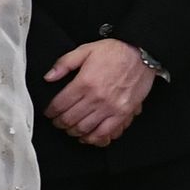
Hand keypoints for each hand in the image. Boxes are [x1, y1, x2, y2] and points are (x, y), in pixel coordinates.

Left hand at [41, 39, 156, 146]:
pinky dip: (93, 139)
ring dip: (73, 131)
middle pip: (70, 119)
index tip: (49, 113)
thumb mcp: (86, 50)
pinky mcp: (123, 114)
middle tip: (57, 122)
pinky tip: (87, 137)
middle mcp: (96, 97)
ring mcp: (110, 107)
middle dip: (59, 123)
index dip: (50, 112)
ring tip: (69, 128)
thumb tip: (48, 77)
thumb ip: (64, 63)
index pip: (60, 104)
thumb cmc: (115, 51)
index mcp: (84, 82)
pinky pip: (105, 133)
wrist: (142, 54)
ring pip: (84, 128)